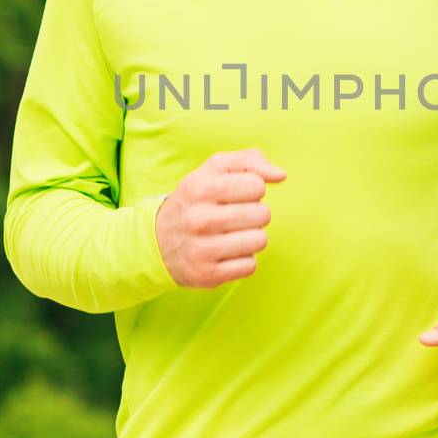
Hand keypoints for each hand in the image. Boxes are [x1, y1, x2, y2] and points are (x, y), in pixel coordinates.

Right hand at [154, 148, 286, 287]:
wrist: (157, 241)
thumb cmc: (195, 200)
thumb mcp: (213, 170)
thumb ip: (249, 161)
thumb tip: (280, 175)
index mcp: (200, 188)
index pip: (257, 185)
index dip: (252, 189)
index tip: (236, 195)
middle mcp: (199, 219)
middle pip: (262, 214)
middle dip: (254, 213)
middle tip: (234, 216)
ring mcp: (202, 250)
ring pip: (260, 241)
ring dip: (252, 237)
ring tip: (232, 234)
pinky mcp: (207, 276)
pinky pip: (250, 266)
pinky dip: (243, 259)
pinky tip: (226, 253)